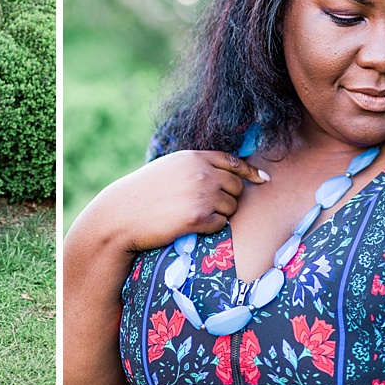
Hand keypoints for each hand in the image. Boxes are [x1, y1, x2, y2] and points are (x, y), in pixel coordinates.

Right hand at [86, 150, 267, 254]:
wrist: (122, 215)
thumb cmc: (143, 193)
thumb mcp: (170, 168)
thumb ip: (196, 167)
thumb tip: (224, 175)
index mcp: (194, 157)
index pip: (233, 161)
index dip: (250, 172)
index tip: (262, 179)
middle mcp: (201, 172)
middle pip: (237, 186)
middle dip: (229, 197)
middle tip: (208, 207)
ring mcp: (201, 194)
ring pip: (231, 206)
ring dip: (219, 214)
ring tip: (194, 216)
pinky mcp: (198, 217)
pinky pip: (221, 223)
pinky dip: (211, 227)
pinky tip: (191, 226)